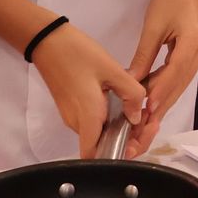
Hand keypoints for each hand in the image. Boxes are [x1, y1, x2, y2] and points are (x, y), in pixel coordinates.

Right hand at [30, 22, 147, 158]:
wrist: (48, 41)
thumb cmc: (78, 53)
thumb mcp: (112, 69)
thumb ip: (130, 93)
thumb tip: (137, 117)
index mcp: (88, 117)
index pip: (96, 156)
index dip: (119, 155)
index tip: (139, 138)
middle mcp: (78, 123)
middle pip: (102, 146)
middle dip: (129, 139)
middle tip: (149, 121)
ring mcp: (73, 116)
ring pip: (100, 133)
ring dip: (121, 128)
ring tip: (143, 111)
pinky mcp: (72, 107)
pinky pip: (94, 121)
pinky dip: (111, 119)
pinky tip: (126, 104)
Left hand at [123, 0, 197, 157]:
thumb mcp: (153, 24)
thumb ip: (144, 55)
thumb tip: (130, 82)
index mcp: (194, 40)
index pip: (176, 71)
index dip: (161, 91)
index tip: (147, 109)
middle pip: (179, 84)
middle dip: (160, 107)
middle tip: (141, 129)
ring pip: (179, 84)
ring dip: (161, 102)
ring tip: (142, 124)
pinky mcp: (195, 55)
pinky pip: (179, 77)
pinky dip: (164, 90)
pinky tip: (150, 103)